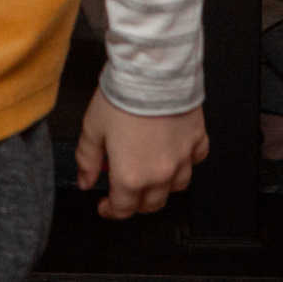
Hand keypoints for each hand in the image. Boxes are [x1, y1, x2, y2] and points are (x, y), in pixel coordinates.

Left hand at [76, 91, 206, 218]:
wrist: (153, 71)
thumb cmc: (123, 97)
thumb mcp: (92, 128)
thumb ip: (87, 160)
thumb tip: (85, 180)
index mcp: (131, 176)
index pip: (122, 208)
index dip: (111, 210)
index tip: (105, 205)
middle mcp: (160, 174)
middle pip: (151, 204)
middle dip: (136, 202)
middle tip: (125, 191)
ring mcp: (182, 159)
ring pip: (175, 187)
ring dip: (162, 187)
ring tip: (150, 174)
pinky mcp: (197, 140)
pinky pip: (195, 160)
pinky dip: (185, 162)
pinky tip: (174, 153)